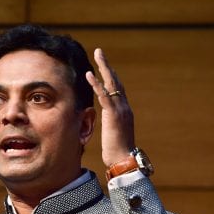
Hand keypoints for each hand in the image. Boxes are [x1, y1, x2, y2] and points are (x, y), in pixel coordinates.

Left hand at [85, 48, 134, 166]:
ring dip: (104, 67)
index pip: (118, 90)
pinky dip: (97, 84)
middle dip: (107, 66)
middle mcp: (124, 107)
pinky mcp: (113, 115)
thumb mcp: (114, 135)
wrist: (125, 161)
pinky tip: (89, 74)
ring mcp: (120, 110)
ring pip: (112, 83)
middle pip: (116, 81)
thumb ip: (111, 125)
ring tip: (97, 54)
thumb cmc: (118, 152)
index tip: (104, 67)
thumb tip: (106, 124)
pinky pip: (104, 96)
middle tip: (100, 52)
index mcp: (124, 112)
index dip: (110, 77)